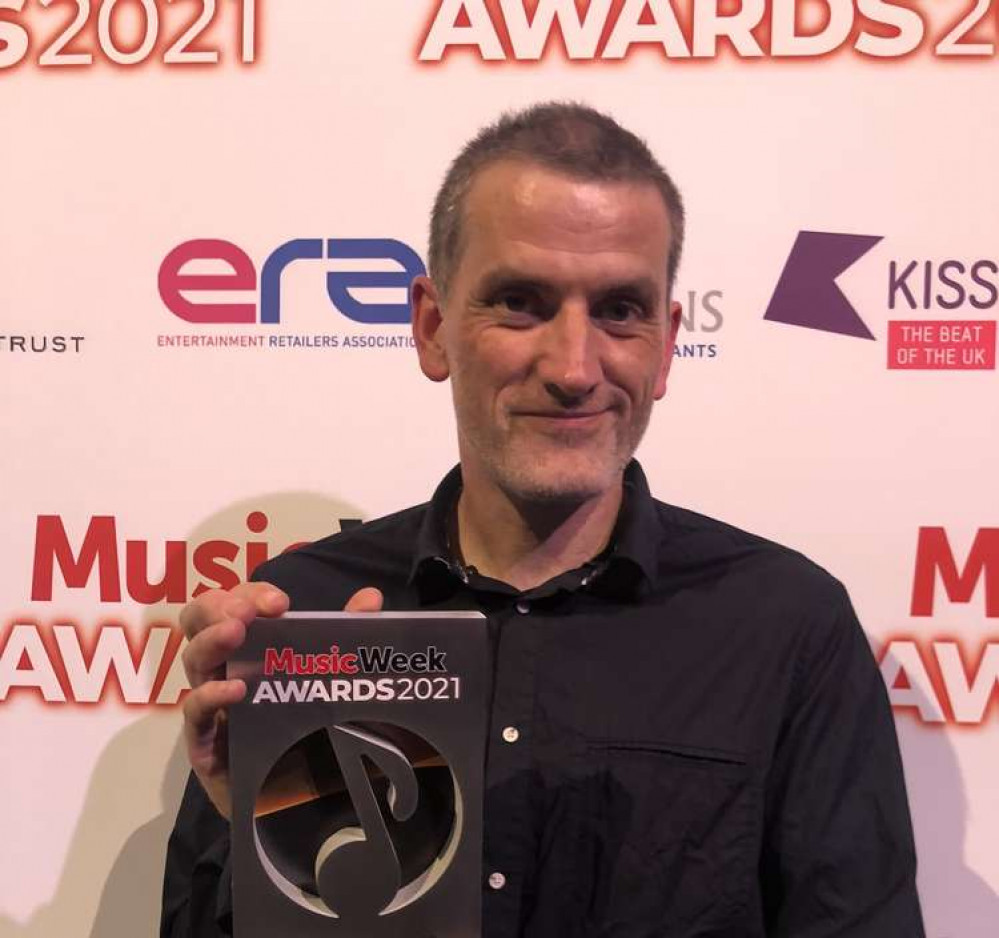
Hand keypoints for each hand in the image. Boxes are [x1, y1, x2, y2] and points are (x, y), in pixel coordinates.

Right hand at [179, 583, 384, 816]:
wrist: (305, 802)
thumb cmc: (312, 728)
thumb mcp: (331, 674)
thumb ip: (347, 634)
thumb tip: (371, 596)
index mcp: (251, 645)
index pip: (235, 603)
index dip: (250, 594)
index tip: (278, 602)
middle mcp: (226, 667)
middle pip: (199, 621)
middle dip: (218, 607)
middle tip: (244, 614)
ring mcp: (212, 705)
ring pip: (194, 660)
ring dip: (211, 640)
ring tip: (236, 633)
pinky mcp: (206, 745)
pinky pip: (195, 715)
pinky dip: (210, 696)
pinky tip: (235, 690)